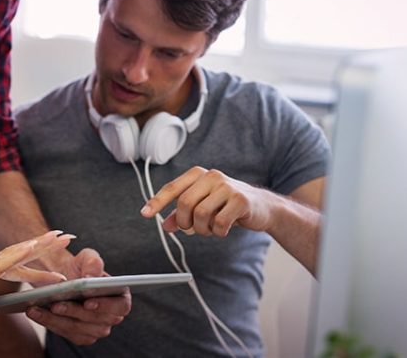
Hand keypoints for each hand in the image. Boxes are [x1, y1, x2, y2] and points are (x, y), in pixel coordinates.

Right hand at [0, 230, 71, 323]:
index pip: (17, 254)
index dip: (36, 247)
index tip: (52, 238)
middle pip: (24, 250)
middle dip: (47, 243)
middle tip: (68, 235)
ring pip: (19, 253)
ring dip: (41, 245)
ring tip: (60, 238)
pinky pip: (5, 261)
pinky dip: (20, 253)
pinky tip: (33, 246)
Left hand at [24, 248, 130, 345]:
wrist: (62, 276)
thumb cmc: (79, 267)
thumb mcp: (87, 257)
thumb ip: (93, 262)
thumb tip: (92, 276)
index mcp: (120, 297)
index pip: (120, 306)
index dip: (106, 306)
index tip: (88, 302)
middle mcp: (111, 317)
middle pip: (96, 322)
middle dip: (74, 313)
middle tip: (56, 304)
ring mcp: (95, 329)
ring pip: (77, 329)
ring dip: (56, 320)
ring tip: (37, 308)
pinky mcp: (79, 335)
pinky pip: (64, 333)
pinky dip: (48, 323)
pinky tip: (35, 312)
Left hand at [140, 166, 272, 235]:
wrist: (262, 207)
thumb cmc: (228, 206)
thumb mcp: (204, 207)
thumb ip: (184, 214)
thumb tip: (166, 225)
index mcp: (198, 174)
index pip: (172, 188)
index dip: (157, 202)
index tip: (144, 214)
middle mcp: (211, 176)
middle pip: (185, 203)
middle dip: (186, 222)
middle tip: (192, 229)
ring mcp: (227, 187)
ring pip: (201, 214)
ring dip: (202, 229)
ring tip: (210, 228)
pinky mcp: (240, 200)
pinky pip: (219, 223)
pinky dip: (218, 232)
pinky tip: (224, 229)